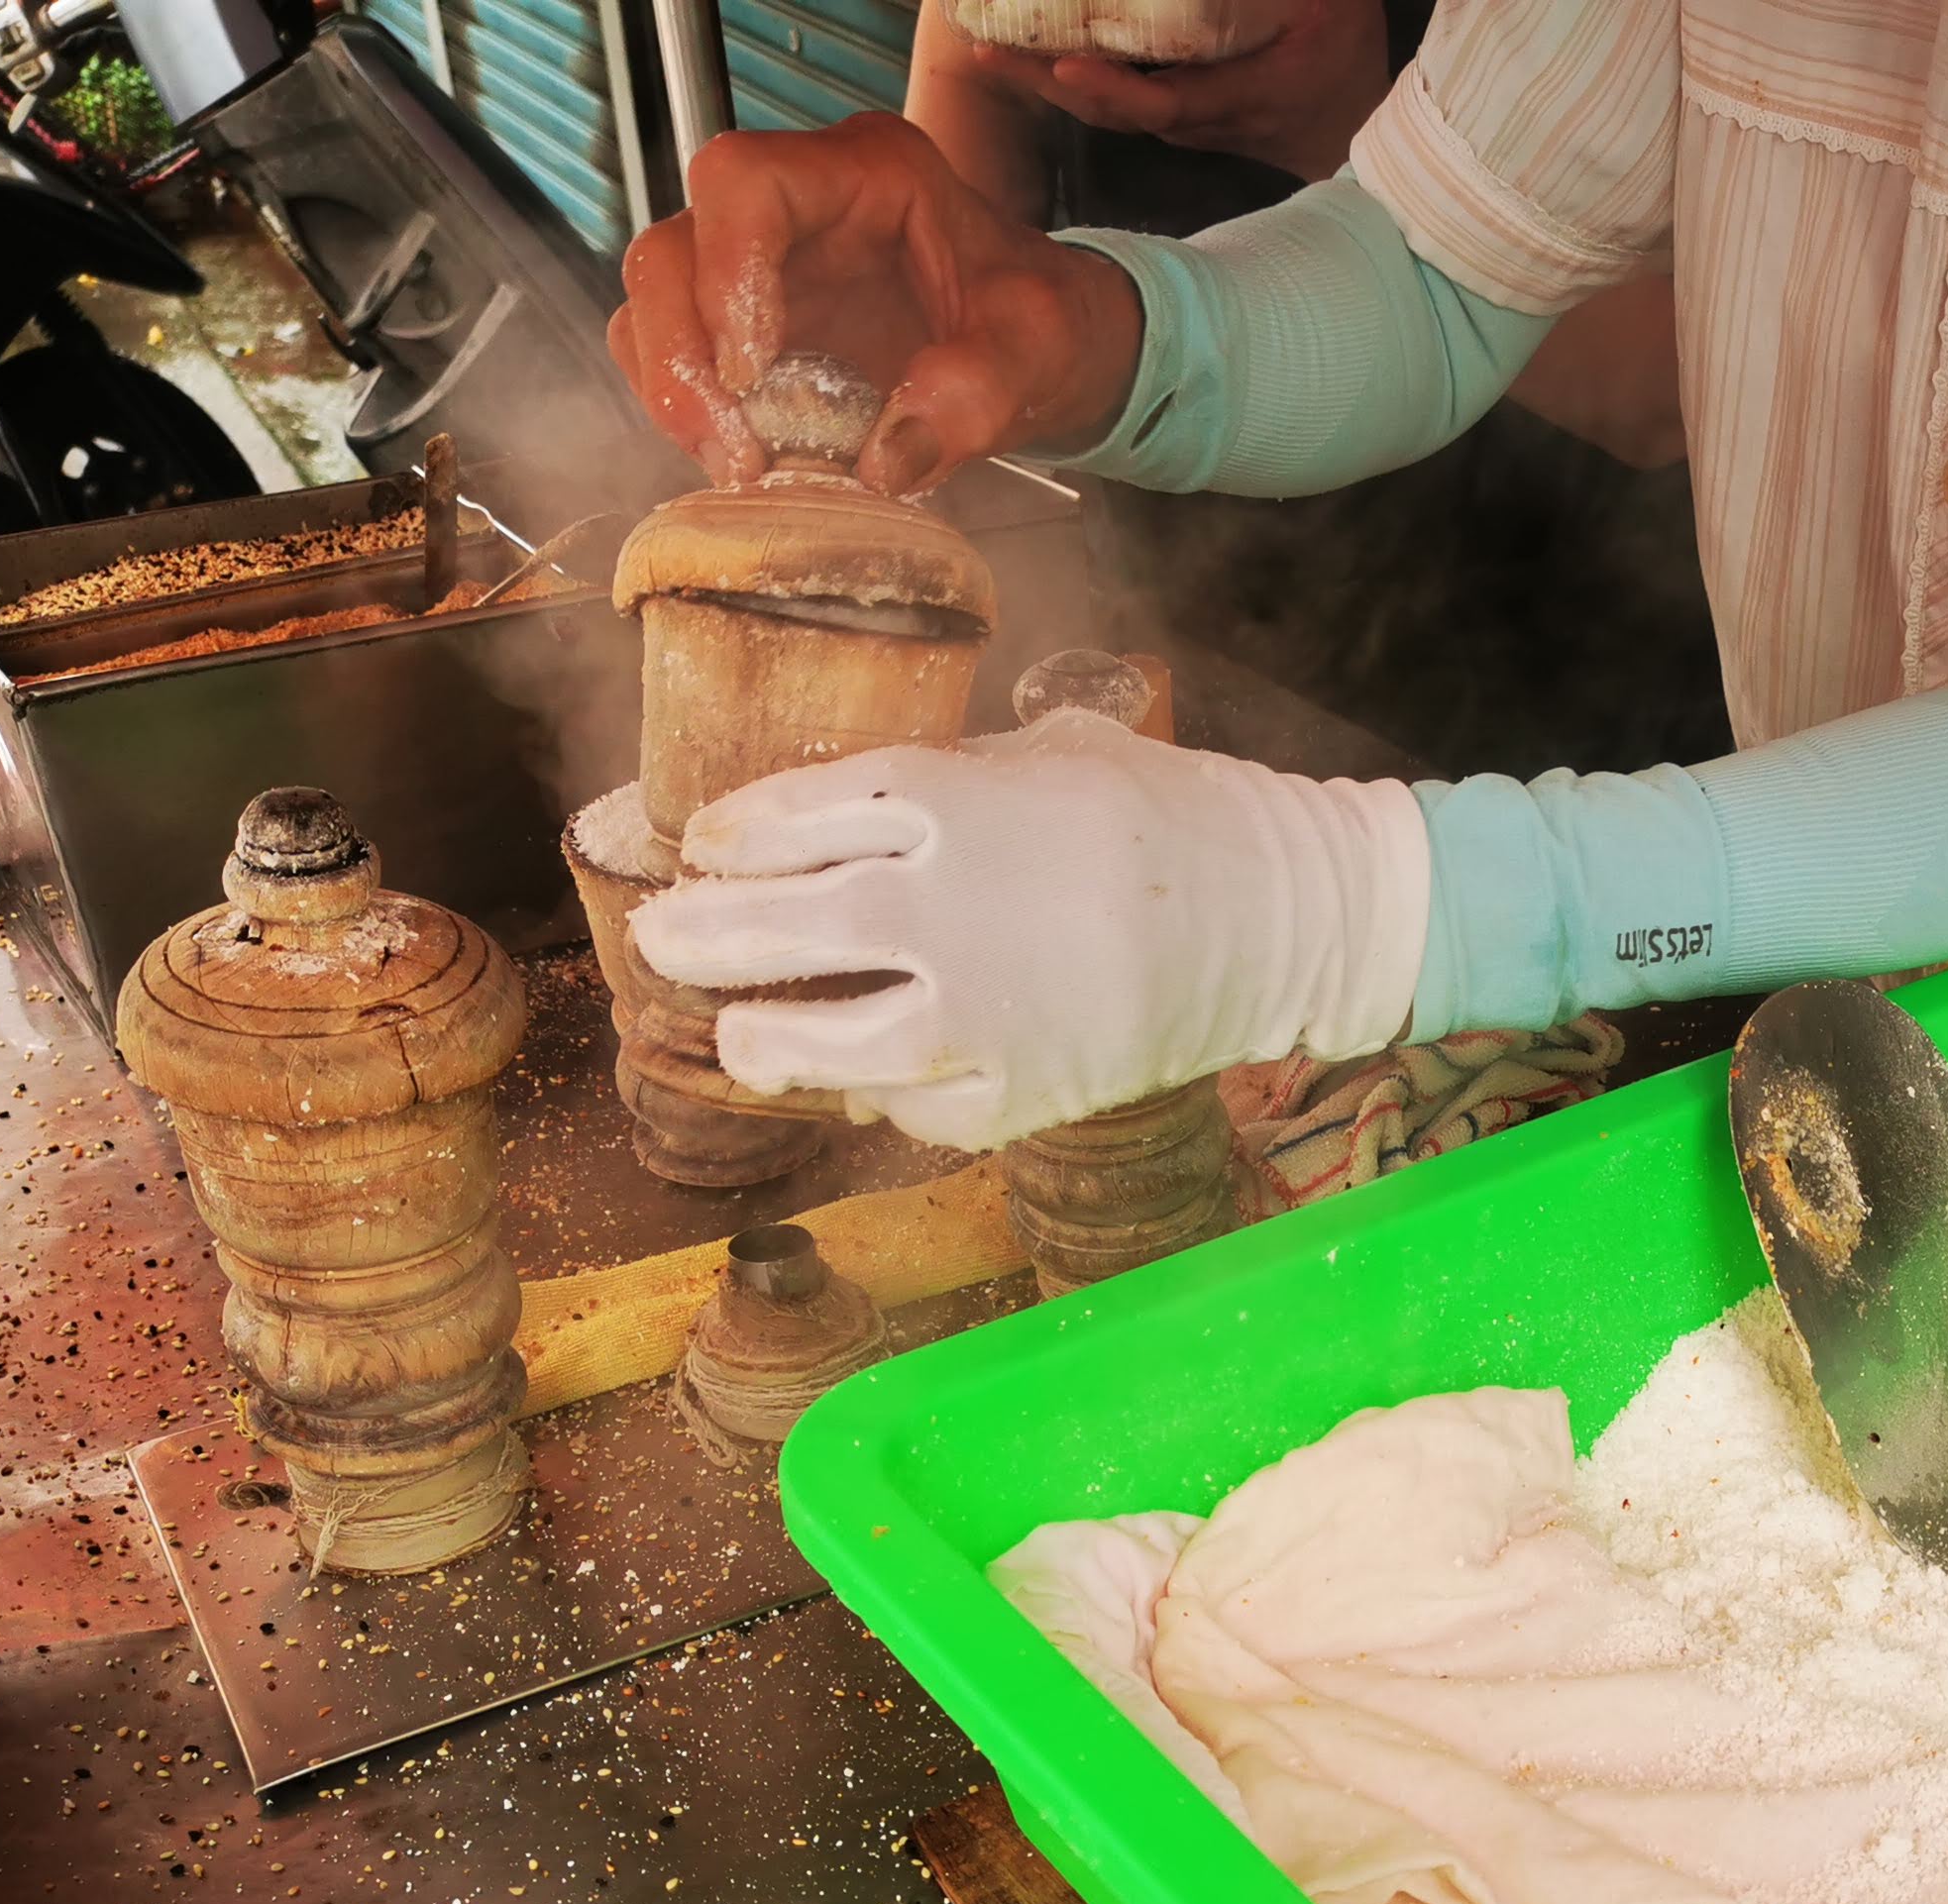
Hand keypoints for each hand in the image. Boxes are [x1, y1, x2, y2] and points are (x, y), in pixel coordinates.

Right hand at [608, 113, 1144, 494]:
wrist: (1043, 350)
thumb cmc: (1041, 322)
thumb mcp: (1037, 350)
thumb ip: (976, 395)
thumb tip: (886, 461)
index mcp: (867, 173)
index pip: (746, 182)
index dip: (727, 271)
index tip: (752, 370)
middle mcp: (796, 208)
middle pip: (674, 249)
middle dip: (684, 356)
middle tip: (738, 449)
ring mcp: (760, 267)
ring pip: (655, 304)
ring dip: (675, 393)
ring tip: (741, 465)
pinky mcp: (745, 329)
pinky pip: (672, 358)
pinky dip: (689, 414)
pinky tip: (745, 459)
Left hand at [626, 710, 1429, 1149]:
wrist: (1284, 913)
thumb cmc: (1168, 813)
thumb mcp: (1053, 751)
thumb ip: (949, 775)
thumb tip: (844, 812)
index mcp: (956, 802)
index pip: (802, 815)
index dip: (736, 834)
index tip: (704, 847)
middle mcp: (954, 908)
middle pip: (791, 923)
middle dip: (709, 934)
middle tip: (663, 940)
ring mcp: (986, 1012)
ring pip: (833, 1040)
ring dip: (768, 1040)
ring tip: (738, 1036)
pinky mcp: (1025, 1092)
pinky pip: (920, 1109)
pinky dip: (881, 1099)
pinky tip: (857, 1083)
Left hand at [966, 0, 1393, 181]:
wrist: (1353, 125)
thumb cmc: (1341, 56)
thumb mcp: (1325, 4)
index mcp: (1238, 95)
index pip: (1160, 100)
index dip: (1109, 87)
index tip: (1063, 63)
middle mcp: (1196, 119)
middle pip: (1110, 108)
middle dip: (1046, 79)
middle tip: (988, 46)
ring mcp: (1181, 121)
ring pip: (1105, 106)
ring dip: (1047, 75)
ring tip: (991, 43)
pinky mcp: (1172, 115)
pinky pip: (1112, 97)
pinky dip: (1071, 71)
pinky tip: (1035, 44)